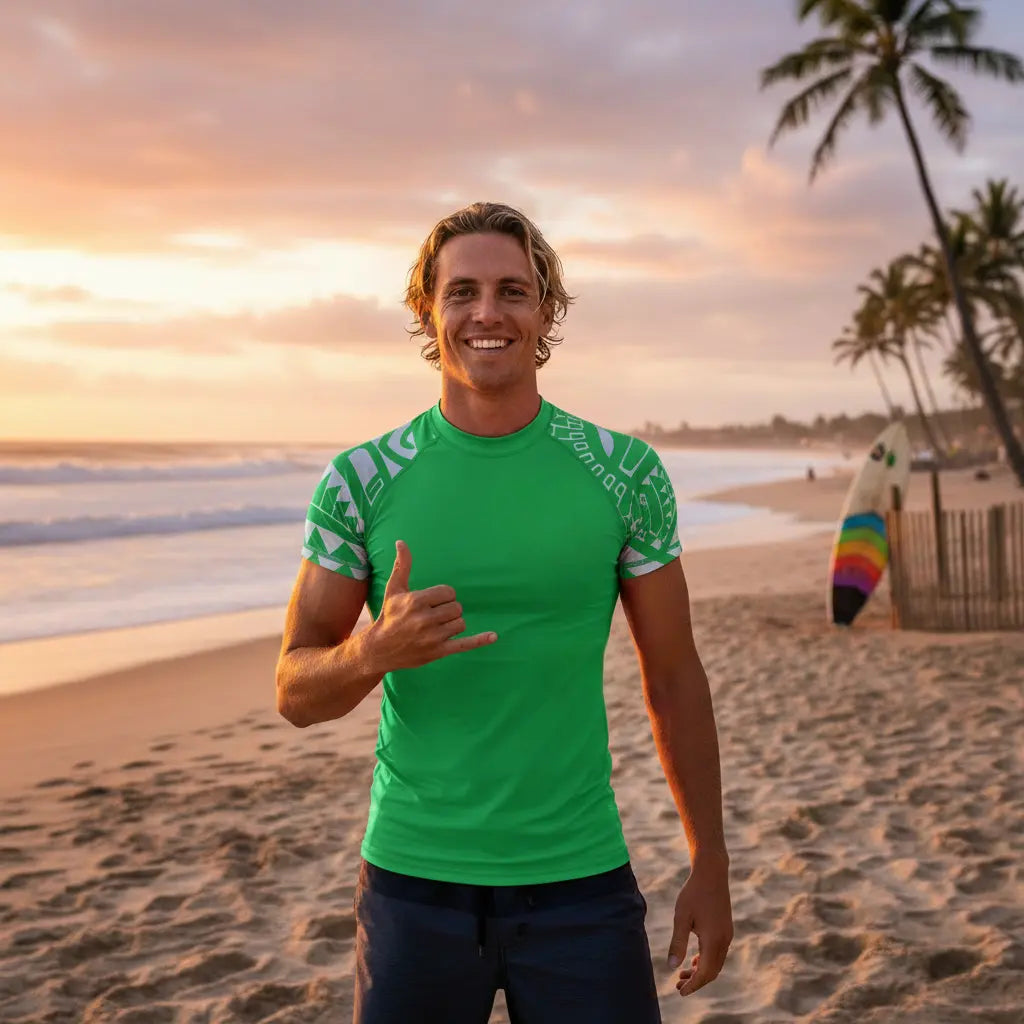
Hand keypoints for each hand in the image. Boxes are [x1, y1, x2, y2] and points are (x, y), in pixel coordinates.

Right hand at [368, 540, 497, 669]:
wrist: (380, 649)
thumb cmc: (389, 616)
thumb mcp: (394, 589)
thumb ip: (402, 565)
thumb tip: (401, 542)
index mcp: (417, 601)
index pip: (449, 592)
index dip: (444, 596)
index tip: (433, 602)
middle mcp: (425, 619)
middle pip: (457, 607)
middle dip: (449, 610)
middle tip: (434, 616)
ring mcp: (433, 637)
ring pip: (460, 623)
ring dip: (453, 624)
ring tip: (437, 627)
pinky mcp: (438, 651)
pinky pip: (464, 644)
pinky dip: (480, 640)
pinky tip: (493, 636)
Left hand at [667, 855, 732, 997]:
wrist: (711, 873)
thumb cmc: (693, 893)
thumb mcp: (681, 917)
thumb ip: (677, 943)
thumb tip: (672, 966)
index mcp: (713, 940)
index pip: (704, 972)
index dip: (693, 985)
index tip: (680, 991)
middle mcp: (724, 940)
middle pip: (712, 971)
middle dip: (696, 981)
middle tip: (678, 985)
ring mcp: (727, 935)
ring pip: (716, 963)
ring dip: (701, 971)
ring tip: (683, 974)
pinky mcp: (726, 929)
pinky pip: (718, 953)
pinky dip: (707, 961)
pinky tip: (694, 959)